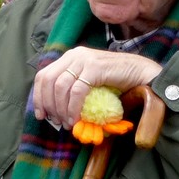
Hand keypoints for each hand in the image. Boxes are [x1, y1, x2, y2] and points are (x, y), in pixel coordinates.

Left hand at [33, 47, 160, 130]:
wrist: (140, 72)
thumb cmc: (116, 79)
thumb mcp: (89, 80)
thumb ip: (73, 86)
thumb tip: (56, 109)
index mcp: (70, 56)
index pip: (43, 75)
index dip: (38, 96)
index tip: (41, 115)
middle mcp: (74, 55)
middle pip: (48, 80)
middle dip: (48, 104)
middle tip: (55, 121)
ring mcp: (84, 59)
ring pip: (60, 87)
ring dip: (61, 109)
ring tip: (67, 123)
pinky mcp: (95, 68)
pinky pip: (77, 91)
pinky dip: (73, 108)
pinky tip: (76, 118)